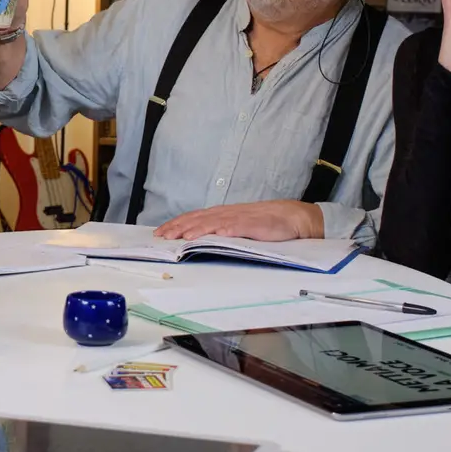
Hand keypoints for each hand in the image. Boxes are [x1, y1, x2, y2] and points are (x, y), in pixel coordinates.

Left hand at [153, 199, 324, 241]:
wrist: (291, 217)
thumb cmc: (263, 223)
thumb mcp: (236, 225)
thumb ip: (217, 229)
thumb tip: (193, 238)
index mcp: (221, 214)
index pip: (193, 217)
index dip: (175, 224)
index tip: (159, 233)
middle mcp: (228, 214)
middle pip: (199, 219)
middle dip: (180, 227)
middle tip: (163, 236)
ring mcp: (242, 218)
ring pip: (216, 222)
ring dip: (199, 229)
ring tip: (185, 237)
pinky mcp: (257, 225)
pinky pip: (241, 227)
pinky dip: (229, 230)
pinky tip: (219, 234)